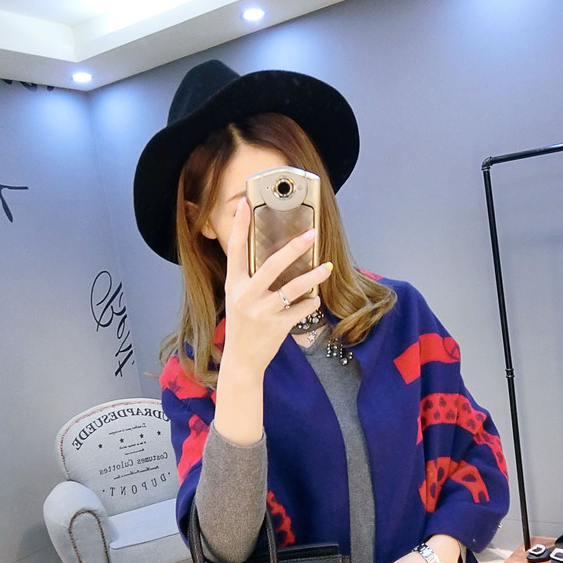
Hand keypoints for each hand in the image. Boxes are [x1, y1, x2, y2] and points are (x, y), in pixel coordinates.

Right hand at [221, 197, 331, 377]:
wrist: (242, 360)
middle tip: (312, 234)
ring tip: (327, 268)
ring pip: (293, 288)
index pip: (235, 250)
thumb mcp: (238, 299)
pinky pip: (301, 309)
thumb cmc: (243, 326)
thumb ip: (251, 279)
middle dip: (294, 248)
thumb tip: (275, 256)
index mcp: (235, 285)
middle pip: (272, 265)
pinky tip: (314, 300)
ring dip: (313, 276)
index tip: (245, 203)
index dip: (240, 226)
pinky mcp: (278, 326)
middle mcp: (246, 296)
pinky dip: (310, 303)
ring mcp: (262, 312)